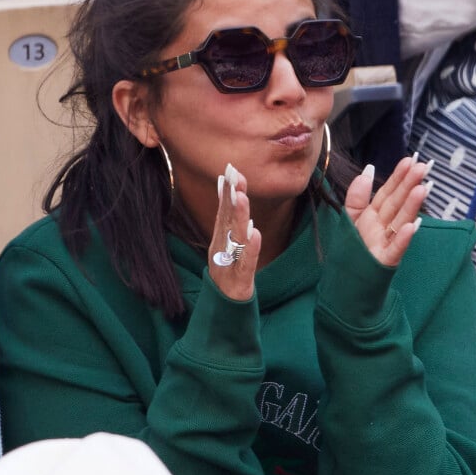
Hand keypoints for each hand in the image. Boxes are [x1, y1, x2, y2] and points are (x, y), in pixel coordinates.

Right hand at [208, 164, 261, 300]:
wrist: (225, 305)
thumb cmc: (228, 271)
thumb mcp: (225, 243)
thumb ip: (225, 217)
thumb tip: (227, 188)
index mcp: (221, 239)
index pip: (224, 211)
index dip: (227, 190)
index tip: (230, 169)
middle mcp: (222, 248)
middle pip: (227, 220)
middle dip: (231, 196)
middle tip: (234, 175)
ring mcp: (230, 262)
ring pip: (235, 237)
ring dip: (238, 216)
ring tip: (242, 197)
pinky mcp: (240, 279)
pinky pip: (246, 262)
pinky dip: (250, 248)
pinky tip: (254, 233)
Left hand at [345, 155, 432, 266]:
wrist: (346, 280)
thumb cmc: (351, 249)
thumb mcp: (350, 218)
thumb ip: (357, 195)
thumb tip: (368, 169)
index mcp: (374, 215)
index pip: (388, 192)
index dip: (398, 177)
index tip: (409, 160)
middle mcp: (383, 227)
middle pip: (397, 203)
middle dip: (409, 185)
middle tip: (422, 167)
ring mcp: (387, 243)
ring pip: (401, 221)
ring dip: (412, 206)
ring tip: (422, 189)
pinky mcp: (386, 261)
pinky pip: (396, 249)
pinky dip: (404, 238)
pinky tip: (412, 226)